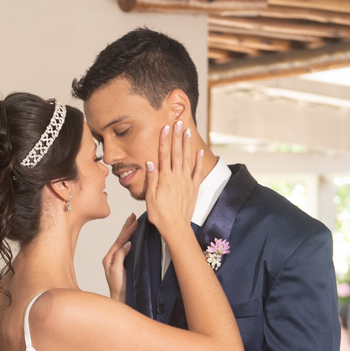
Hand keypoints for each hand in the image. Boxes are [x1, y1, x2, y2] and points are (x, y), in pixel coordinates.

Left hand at [103, 213, 136, 301]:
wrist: (121, 299)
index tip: (134, 221)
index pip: (119, 241)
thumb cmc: (118, 288)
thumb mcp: (117, 271)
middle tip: (132, 216)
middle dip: (126, 227)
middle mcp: (112, 257)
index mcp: (109, 258)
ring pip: (123, 242)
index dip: (127, 231)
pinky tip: (132, 236)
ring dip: (127, 231)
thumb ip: (120, 256)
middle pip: (120, 239)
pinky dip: (129, 239)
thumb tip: (127, 244)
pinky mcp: (123, 263)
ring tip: (132, 221)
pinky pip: (126, 248)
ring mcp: (117, 260)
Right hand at [143, 121, 203, 238]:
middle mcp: (177, 177)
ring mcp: (187, 181)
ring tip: (187, 131)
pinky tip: (199, 151)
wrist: (176, 227)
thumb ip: (152, 179)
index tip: (165, 128)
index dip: (165, 140)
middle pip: (177, 153)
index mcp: (165, 178)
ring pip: (187, 158)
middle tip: (178, 122)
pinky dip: (199, 161)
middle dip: (177, 136)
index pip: (164, 155)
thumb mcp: (150, 198)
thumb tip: (151, 162)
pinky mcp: (194, 187)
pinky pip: (197, 171)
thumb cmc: (160, 215)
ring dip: (187, 144)